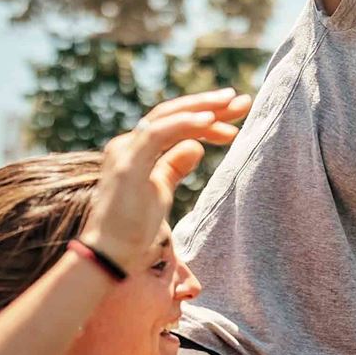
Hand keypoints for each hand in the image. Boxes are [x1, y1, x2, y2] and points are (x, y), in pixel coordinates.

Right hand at [78, 88, 251, 272]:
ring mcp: (125, 151)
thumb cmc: (133, 228)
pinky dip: (183, 123)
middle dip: (211, 106)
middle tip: (245, 100)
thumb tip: (196, 146)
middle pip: (174, 114)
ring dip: (203, 108)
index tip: (236, 116)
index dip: (207, 116)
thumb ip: (174, 166)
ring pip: (167, 116)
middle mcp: (128, 144)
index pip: (174, 123)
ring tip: (233, 104)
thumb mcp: (161, 190)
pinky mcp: (127, 164)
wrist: (110, 254)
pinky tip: (209, 119)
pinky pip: (157, 133)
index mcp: (136, 149)